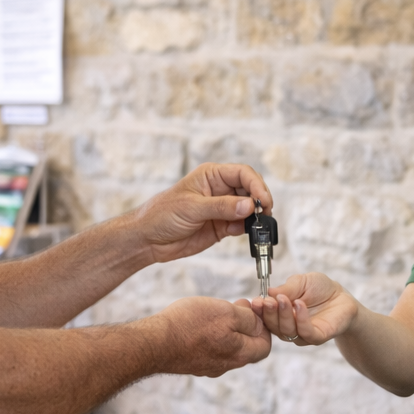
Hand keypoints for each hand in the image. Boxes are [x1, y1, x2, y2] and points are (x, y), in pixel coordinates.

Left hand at [129, 162, 273, 263]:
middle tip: (265, 214)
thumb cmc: (162, 214)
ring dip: (256, 217)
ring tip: (257, 225)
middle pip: (250, 190)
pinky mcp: (222, 227)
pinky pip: (241, 226)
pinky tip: (241, 233)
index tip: (263, 200)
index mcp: (212, 176)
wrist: (148, 239)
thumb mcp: (192, 208)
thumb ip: (221, 207)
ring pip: (249, 209)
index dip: (256, 185)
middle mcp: (220, 190)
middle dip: (260, 201)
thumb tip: (249, 205)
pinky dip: (246, 229)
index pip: (243, 173)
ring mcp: (222, 209)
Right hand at [156, 297, 271, 376]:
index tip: (253, 310)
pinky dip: (211, 334)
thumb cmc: (190, 326)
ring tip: (215, 311)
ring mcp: (208, 366)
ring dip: (227, 328)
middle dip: (245, 324)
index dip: (264, 326)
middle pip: (246, 346)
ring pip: (227, 346)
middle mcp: (226, 365)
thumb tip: (258, 324)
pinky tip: (199, 322)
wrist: (154, 343)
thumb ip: (248, 319)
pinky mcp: (193, 363)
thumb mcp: (227, 313)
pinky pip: (210, 348)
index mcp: (240, 354)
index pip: (265, 346)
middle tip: (234, 305)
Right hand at [255, 273, 358, 345]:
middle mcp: (288, 327)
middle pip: (273, 326)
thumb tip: (268, 292)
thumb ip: (286, 288)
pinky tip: (299, 305)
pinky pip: (305, 333)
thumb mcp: (301, 282)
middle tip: (269, 301)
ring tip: (285, 300)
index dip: (259, 310)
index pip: (265, 316)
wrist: (342, 296)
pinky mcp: (317, 337)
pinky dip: (300, 319)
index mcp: (280, 314)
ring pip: (286, 331)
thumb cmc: (319, 289)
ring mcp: (301, 334)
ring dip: (284, 315)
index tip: (256, 301)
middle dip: (269, 313)